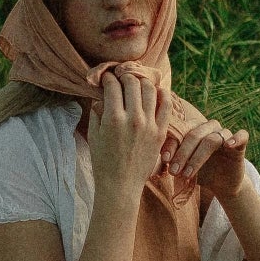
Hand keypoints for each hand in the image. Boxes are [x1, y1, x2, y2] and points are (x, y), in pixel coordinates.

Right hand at [86, 67, 171, 198]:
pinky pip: (166, 104)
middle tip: (121, 78)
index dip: (108, 78)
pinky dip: (161, 93)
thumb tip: (101, 97)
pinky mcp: (160, 132)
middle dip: (125, 75)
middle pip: (132, 82)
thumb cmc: (103, 162)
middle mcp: (133, 118)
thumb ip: (97, 112)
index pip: (113, 86)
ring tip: (137, 83)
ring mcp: (149, 124)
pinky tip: (155, 91)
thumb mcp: (94, 135)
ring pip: (150, 89)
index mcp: (113, 118)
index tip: (106, 78)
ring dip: (142, 81)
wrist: (120, 185)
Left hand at [162, 114, 249, 200]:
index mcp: (193, 129)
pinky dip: (236, 138)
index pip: (180, 131)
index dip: (172, 144)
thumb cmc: (198, 173)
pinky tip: (228, 145)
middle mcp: (208, 128)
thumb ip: (170, 162)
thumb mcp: (181, 167)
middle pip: (194, 135)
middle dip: (182, 154)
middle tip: (174, 171)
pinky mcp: (240, 144)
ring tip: (187, 174)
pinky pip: (241, 136)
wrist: (221, 184)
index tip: (165, 159)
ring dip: (198, 158)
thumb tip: (150, 166)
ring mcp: (225, 134)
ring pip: (211, 140)